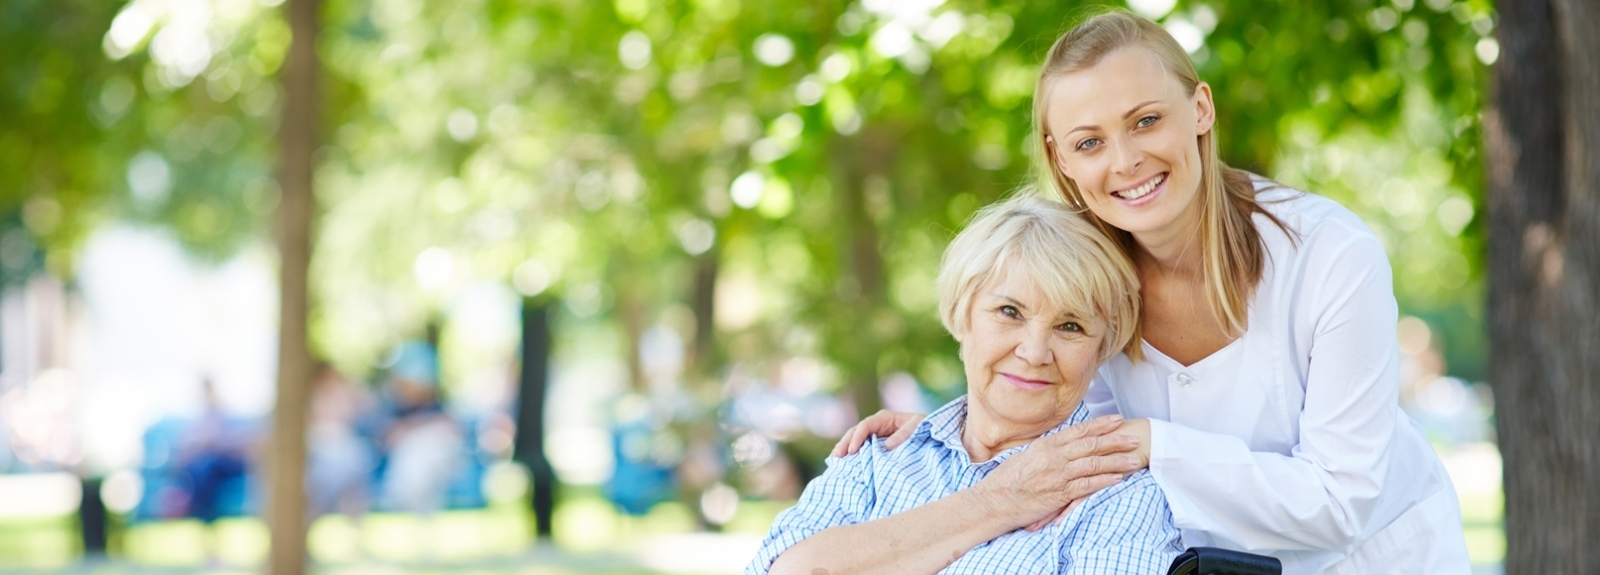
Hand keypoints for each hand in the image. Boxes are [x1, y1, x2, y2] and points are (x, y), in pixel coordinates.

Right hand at [830, 410, 926, 456]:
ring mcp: (874, 436)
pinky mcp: (875, 447)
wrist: (931, 433)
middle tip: (837, 457)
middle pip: (855, 432)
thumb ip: (903, 435)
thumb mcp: (917, 427)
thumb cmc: (925, 427)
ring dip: (844, 449)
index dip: (857, 437)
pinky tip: (843, 464)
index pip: (865, 425)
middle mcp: (876, 426)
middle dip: (845, 443)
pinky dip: (851, 456)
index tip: (852, 451)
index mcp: (884, 418)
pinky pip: (861, 449)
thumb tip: (887, 447)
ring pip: (854, 440)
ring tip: (835, 461)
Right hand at [973, 414, 1145, 527]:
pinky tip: (1119, 479)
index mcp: (1046, 445)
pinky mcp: (1059, 494)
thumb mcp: (1024, 458)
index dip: (1099, 425)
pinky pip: (1087, 485)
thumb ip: (1044, 451)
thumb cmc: (1005, 481)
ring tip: (1134, 459)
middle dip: (1115, 440)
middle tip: (1134, 438)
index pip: (1078, 431)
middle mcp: (1053, 457)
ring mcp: (1057, 475)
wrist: (993, 501)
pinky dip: (1104, 481)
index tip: (1117, 420)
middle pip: (1090, 445)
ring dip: (1116, 461)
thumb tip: (1057, 446)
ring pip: (1093, 463)